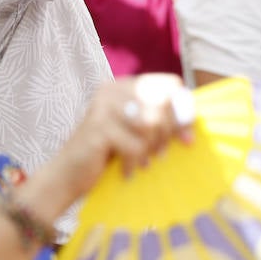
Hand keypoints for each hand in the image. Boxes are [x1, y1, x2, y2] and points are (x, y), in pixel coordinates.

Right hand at [52, 74, 194, 198]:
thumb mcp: (133, 131)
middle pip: (163, 103)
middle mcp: (111, 90)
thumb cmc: (105, 154)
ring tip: (143, 161)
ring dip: (151, 149)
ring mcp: (102, 107)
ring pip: (151, 124)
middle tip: (160, 155)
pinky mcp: (98, 128)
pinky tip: (126, 170)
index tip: (186, 138)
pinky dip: (135, 162)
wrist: (67, 175)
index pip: (169, 84)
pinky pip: (136, 145)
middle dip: (168, 133)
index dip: (183, 110)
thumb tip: (193, 118)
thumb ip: (158, 119)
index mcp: (122, 85)